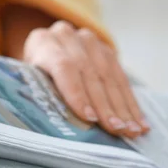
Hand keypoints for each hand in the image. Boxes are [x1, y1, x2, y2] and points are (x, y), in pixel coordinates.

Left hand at [23, 21, 149, 137]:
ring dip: (123, 106)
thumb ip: (40, 96)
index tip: (89, 118)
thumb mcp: (28, 84)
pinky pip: (121, 78)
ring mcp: (89, 41)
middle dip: (105, 105)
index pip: (64, 67)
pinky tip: (139, 121)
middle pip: (90, 73)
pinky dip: (131, 102)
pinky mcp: (106, 51)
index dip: (77, 93)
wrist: (42, 52)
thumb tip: (56, 128)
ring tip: (132, 130)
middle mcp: (67, 37)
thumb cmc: (31, 78)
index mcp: (43, 43)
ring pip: (109, 75)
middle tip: (117, 129)